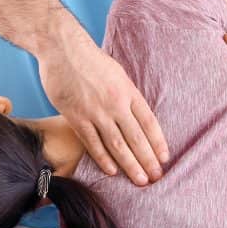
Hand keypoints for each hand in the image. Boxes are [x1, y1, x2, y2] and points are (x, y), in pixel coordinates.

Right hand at [37, 28, 167, 184]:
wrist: (62, 47)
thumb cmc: (89, 59)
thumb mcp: (117, 73)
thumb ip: (127, 94)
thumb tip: (136, 114)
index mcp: (128, 91)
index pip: (149, 122)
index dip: (158, 142)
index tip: (164, 158)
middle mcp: (116, 103)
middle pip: (137, 137)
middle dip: (148, 160)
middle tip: (157, 177)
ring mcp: (96, 111)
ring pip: (118, 144)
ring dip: (131, 165)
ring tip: (140, 180)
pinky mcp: (76, 117)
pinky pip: (93, 143)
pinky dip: (103, 158)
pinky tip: (112, 171)